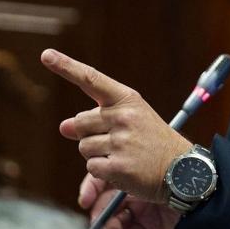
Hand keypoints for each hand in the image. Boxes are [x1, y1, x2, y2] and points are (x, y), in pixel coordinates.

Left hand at [42, 49, 191, 202]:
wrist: (183, 169)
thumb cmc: (153, 142)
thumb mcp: (131, 121)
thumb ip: (96, 119)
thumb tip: (64, 126)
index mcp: (127, 99)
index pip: (92, 80)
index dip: (67, 67)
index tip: (46, 55)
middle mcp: (124, 116)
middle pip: (80, 122)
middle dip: (88, 134)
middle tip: (116, 141)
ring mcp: (121, 141)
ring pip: (84, 148)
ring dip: (97, 155)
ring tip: (124, 156)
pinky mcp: (118, 166)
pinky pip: (92, 169)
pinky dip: (102, 173)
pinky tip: (123, 170)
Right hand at [80, 172, 180, 228]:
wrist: (199, 188)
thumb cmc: (173, 169)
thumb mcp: (140, 162)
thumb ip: (117, 164)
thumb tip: (94, 172)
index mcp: (130, 169)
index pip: (102, 178)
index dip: (90, 190)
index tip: (85, 200)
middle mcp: (133, 190)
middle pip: (105, 204)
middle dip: (101, 215)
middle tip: (99, 223)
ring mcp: (141, 210)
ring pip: (115, 223)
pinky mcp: (149, 227)